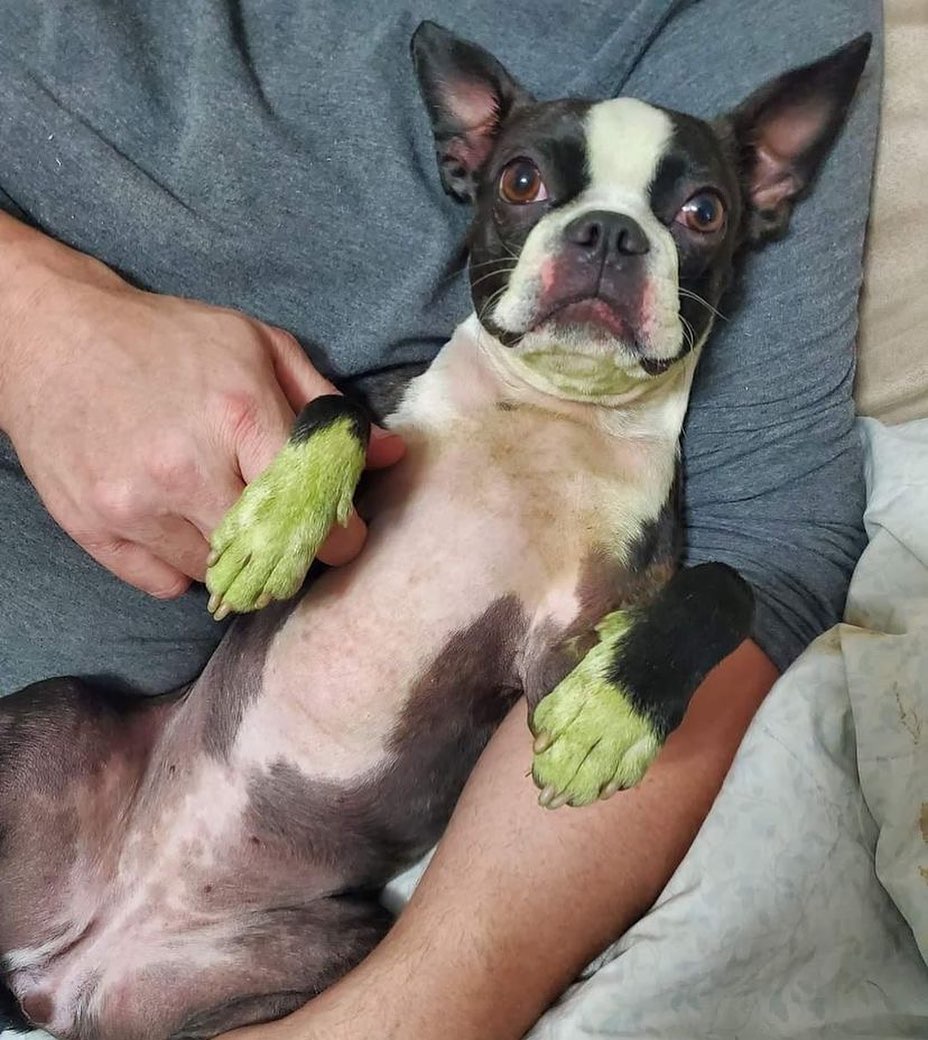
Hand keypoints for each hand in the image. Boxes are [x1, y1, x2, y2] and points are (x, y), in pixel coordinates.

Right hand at [0, 215, 402, 598]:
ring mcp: (134, 505)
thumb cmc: (167, 338)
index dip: (340, 534)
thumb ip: (325, 404)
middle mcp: (185, 467)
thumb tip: (390, 454)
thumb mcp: (257, 345)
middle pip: (268, 554)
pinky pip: (164, 584)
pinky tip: (182, 525)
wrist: (51, 337)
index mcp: (238, 413)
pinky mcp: (94, 530)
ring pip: (217, 575)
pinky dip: (184, 567)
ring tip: (226, 515)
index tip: (343, 537)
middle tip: (292, 539)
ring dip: (235, 559)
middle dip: (291, 555)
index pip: (312, 505)